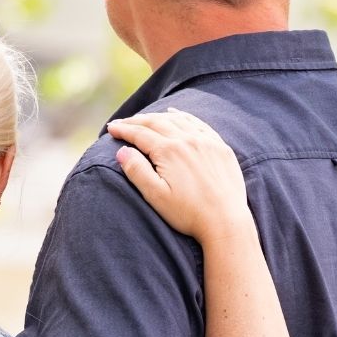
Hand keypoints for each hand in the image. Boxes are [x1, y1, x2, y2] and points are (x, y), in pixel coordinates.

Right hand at [107, 109, 253, 244]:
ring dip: (156, 116)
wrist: (226, 222)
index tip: (111, 129)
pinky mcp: (220, 147)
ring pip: (177, 119)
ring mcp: (206, 141)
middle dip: (136, 121)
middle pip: (156, 122)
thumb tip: (122, 151)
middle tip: (121, 123)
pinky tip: (174, 114)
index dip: (123, 130)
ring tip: (142, 119)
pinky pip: (198, 123)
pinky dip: (182, 116)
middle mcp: (188, 140)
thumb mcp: (155, 195)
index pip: (140, 134)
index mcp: (169, 151)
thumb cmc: (187, 213)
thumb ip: (137, 171)